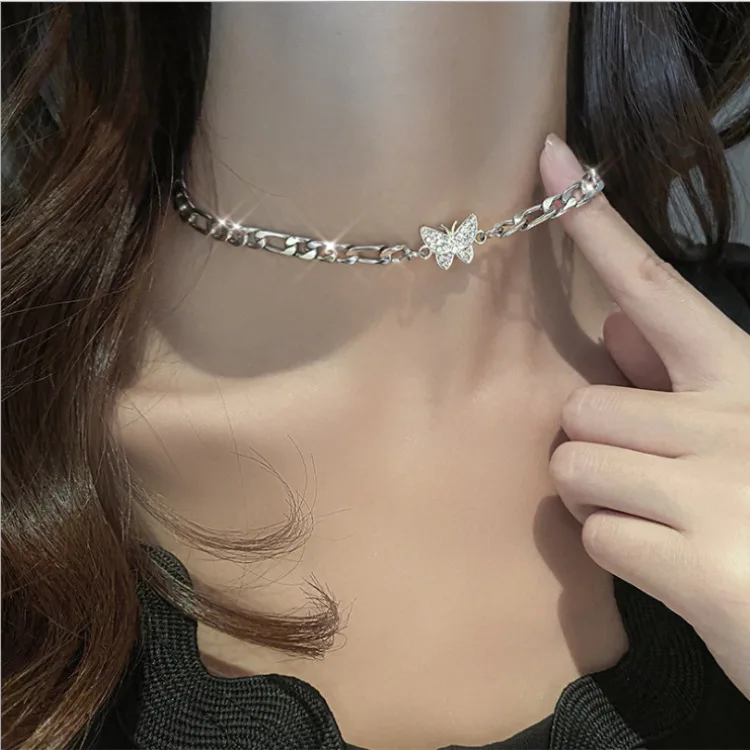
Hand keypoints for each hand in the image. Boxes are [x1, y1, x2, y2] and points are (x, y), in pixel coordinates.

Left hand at [540, 133, 749, 699]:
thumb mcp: (737, 428)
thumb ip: (674, 375)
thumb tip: (617, 321)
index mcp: (742, 376)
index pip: (655, 286)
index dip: (597, 225)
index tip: (551, 159)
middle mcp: (731, 418)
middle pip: (581, 406)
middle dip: (597, 448)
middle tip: (651, 482)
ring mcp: (718, 489)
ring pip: (574, 468)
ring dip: (602, 500)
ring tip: (663, 521)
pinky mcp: (703, 566)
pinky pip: (596, 536)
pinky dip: (621, 554)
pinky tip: (673, 566)